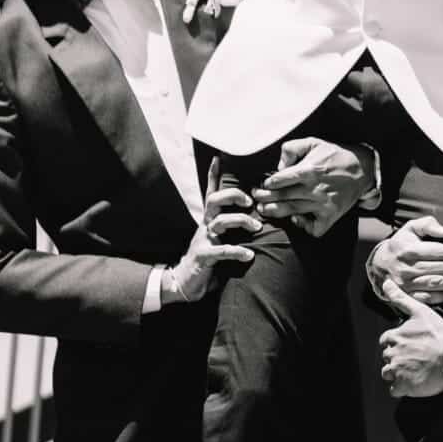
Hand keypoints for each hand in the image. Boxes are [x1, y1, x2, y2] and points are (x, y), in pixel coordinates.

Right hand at [164, 156, 258, 302]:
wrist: (184, 284)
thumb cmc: (207, 260)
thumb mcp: (219, 240)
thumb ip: (231, 229)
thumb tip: (256, 220)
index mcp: (209, 220)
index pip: (211, 193)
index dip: (213, 175)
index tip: (218, 158)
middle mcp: (205, 225)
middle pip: (215, 200)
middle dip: (234, 195)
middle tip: (250, 200)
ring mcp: (203, 240)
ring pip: (221, 221)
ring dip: (242, 220)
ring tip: (257, 227)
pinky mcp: (203, 256)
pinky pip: (222, 250)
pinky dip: (237, 251)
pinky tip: (249, 254)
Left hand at [251, 137, 375, 236]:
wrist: (362, 168)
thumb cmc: (334, 155)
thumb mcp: (313, 142)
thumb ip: (292, 148)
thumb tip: (279, 166)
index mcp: (309, 170)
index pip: (281, 180)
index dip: (268, 183)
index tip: (262, 184)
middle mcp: (315, 188)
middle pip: (283, 196)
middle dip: (265, 198)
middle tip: (256, 198)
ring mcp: (323, 204)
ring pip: (293, 211)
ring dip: (275, 211)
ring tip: (264, 210)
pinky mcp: (331, 215)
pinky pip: (314, 227)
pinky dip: (304, 226)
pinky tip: (296, 219)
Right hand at [369, 217, 442, 305]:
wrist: (380, 265)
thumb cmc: (401, 244)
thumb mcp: (410, 228)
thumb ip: (427, 225)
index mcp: (410, 249)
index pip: (441, 252)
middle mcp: (408, 266)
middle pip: (442, 269)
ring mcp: (407, 283)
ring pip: (437, 283)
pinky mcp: (407, 295)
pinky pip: (429, 297)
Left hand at [379, 279, 442, 397]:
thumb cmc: (438, 335)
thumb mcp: (420, 311)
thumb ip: (401, 298)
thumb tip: (386, 283)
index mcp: (395, 336)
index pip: (386, 340)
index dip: (396, 342)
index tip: (407, 344)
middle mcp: (392, 354)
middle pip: (387, 357)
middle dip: (396, 357)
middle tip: (413, 358)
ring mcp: (397, 371)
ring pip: (388, 374)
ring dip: (396, 373)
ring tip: (412, 370)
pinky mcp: (404, 386)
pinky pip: (394, 390)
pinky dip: (400, 388)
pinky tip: (412, 383)